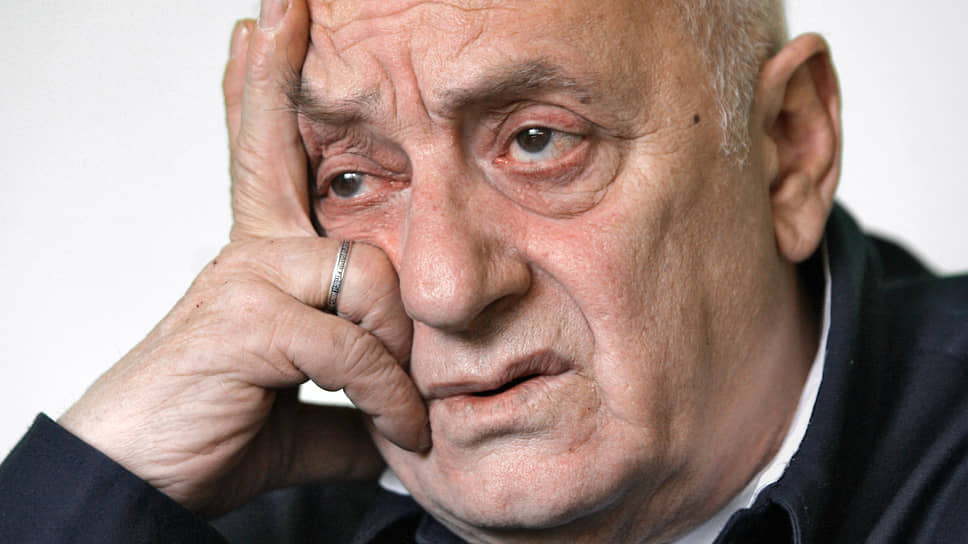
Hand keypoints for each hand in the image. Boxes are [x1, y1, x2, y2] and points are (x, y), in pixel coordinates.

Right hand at [58, 0, 427, 517]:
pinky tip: (397, 428)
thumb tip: (396, 421)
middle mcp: (249, 255)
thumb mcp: (301, 414)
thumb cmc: (211, 435)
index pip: (265, 161)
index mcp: (261, 262)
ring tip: (401, 406)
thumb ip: (352, 401)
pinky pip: (354, 347)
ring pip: (363, 273)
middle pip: (272, 147)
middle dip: (277, 76)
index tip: (259, 29)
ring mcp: (245, 281)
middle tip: (280, 3)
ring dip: (394, 349)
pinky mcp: (248, 324)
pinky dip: (387, 397)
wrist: (140, 486)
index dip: (262, 92)